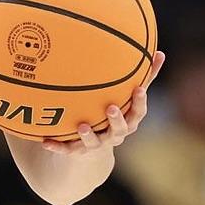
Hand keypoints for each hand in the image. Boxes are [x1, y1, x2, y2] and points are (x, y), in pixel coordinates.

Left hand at [41, 50, 161, 156]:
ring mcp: (96, 145)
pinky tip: (45, 142)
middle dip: (116, 120)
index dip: (140, 103)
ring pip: (93, 142)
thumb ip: (144, 77)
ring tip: (82, 125)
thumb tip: (160, 52)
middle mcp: (114, 136)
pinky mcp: (78, 152)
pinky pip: (67, 150)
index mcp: (128, 122)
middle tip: (111, 107)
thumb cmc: (116, 115)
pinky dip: (57, 146)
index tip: (139, 89)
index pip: (138, 113)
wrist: (94, 149)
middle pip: (119, 130)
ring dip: (88, 135)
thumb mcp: (129, 98)